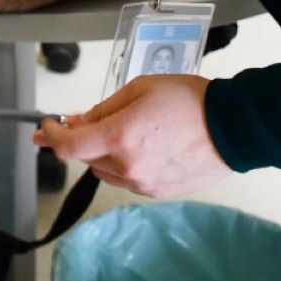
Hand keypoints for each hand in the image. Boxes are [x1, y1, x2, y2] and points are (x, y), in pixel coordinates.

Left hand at [37, 73, 227, 198]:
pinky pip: (129, 179)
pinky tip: (145, 146)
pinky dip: (127, 164)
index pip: (68, 147)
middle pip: (86, 158)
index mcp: (120, 136)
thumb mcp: (141, 88)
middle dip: (84, 139)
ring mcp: (143, 183)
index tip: (48, 127)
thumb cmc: (191, 101)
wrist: (232, 128)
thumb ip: (104, 107)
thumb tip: (78, 121)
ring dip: (105, 153)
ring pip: (106, 170)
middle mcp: (128, 166)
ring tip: (129, 130)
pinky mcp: (158, 192)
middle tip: (89, 121)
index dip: (51, 136)